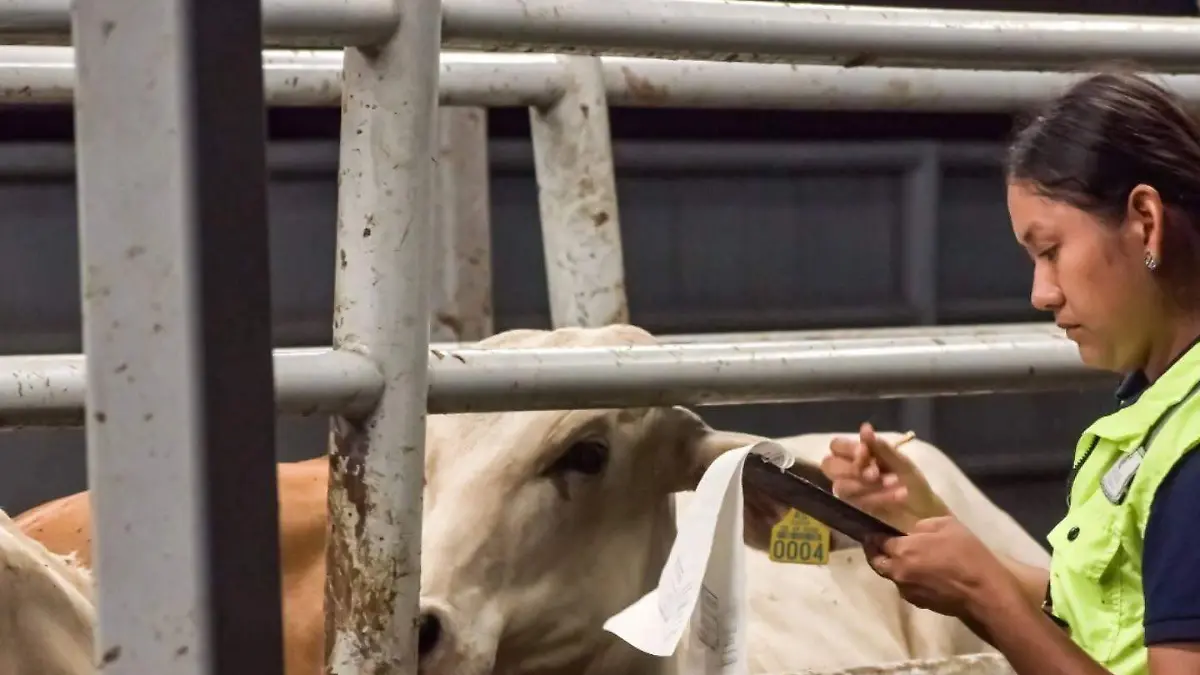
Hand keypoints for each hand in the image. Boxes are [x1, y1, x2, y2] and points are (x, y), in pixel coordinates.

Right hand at [821, 422, 948, 531]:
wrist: (926, 512)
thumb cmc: (912, 483)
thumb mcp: (900, 462)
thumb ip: (880, 448)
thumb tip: (864, 428)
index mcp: (856, 457)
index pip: (836, 446)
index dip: (846, 448)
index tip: (865, 452)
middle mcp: (848, 474)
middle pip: (829, 465)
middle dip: (852, 468)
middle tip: (875, 473)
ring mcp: (850, 494)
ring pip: (842, 486)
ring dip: (867, 484)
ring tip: (894, 482)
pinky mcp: (856, 511)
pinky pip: (858, 502)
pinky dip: (879, 496)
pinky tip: (899, 494)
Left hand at [865, 516, 1018, 620]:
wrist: (984, 592)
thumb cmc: (966, 554)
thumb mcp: (947, 525)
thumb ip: (923, 526)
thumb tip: (912, 531)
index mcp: (902, 551)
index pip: (877, 541)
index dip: (875, 535)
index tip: (876, 530)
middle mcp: (898, 572)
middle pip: (876, 562)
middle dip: (875, 552)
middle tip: (880, 543)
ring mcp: (907, 590)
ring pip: (890, 576)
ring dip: (892, 566)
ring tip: (903, 558)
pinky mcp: (919, 603)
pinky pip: (905, 586)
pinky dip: (906, 578)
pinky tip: (920, 572)